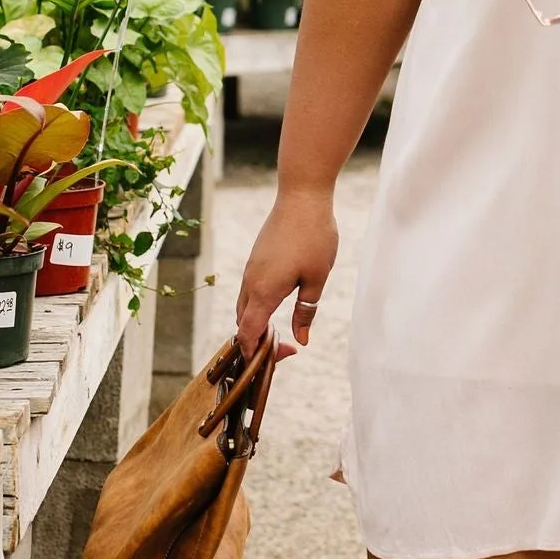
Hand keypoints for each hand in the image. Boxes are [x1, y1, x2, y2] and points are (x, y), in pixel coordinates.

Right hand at [236, 185, 338, 351]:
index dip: (254, 352)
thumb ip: (306, 312)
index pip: (248, 332)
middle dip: (255, 341)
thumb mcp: (317, 279)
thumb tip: (301, 340)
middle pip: (243, 322)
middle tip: (282, 351)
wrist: (302, 196)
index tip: (269, 362)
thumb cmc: (314, 237)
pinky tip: (276, 305)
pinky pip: (249, 290)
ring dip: (255, 322)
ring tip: (278, 332)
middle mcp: (251, 281)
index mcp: (264, 291)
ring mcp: (250, 268)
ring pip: (244, 305)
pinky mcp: (255, 257)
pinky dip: (256, 305)